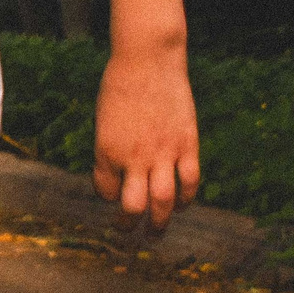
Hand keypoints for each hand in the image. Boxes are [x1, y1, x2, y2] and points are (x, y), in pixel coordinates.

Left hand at [91, 42, 200, 228]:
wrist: (147, 60)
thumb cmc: (120, 86)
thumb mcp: (104, 120)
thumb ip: (112, 148)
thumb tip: (121, 174)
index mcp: (106, 150)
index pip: (105, 191)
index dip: (108, 196)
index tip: (113, 195)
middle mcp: (133, 157)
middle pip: (132, 207)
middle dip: (128, 225)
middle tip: (128, 232)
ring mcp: (163, 152)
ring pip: (163, 202)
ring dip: (159, 223)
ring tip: (155, 233)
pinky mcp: (187, 144)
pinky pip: (189, 182)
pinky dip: (186, 199)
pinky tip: (182, 205)